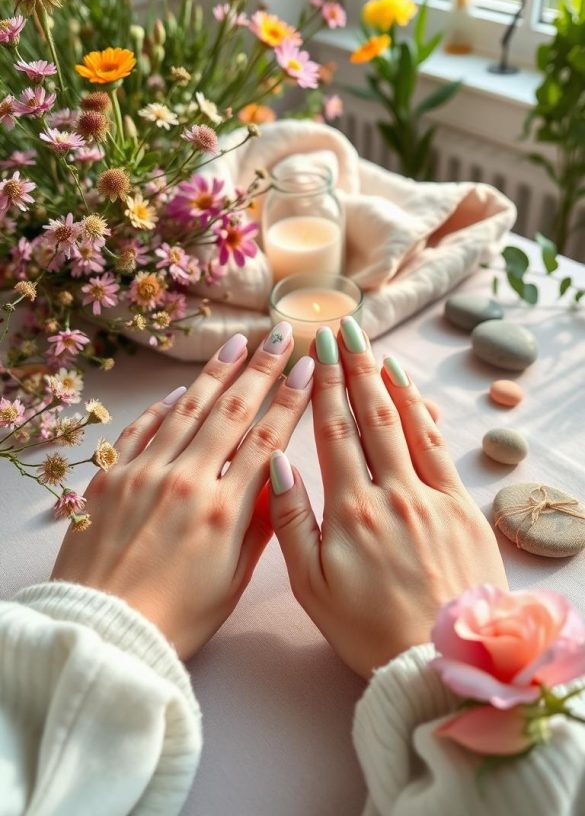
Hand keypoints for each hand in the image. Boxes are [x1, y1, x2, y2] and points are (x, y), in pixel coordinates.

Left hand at [52, 323, 313, 658]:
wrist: (103, 632)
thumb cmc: (175, 619)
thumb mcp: (233, 581)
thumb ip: (260, 526)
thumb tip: (280, 478)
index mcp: (224, 511)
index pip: (267, 440)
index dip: (289, 400)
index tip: (306, 369)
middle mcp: (186, 482)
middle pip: (231, 412)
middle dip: (261, 370)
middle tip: (279, 336)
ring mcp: (145, 475)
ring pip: (187, 410)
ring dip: (215, 374)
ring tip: (236, 345)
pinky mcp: (112, 479)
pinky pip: (141, 430)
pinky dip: (163, 407)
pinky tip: (179, 390)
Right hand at [270, 318, 506, 678]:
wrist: (438, 661)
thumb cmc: (368, 630)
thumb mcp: (312, 586)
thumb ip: (292, 521)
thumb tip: (278, 463)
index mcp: (350, 510)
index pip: (333, 431)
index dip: (323, 386)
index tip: (316, 349)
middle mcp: (391, 492)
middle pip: (370, 415)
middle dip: (354, 368)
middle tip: (345, 330)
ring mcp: (431, 497)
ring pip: (406, 423)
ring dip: (388, 380)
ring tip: (375, 347)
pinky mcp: (462, 508)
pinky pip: (441, 448)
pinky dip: (424, 414)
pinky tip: (414, 393)